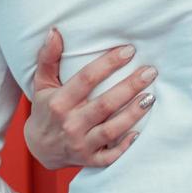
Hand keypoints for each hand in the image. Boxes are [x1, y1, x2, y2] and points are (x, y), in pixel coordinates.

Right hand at [24, 28, 156, 169]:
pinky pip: (110, 157)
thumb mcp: (42, 83)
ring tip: (151, 97)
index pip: (86, 79)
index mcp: (59, 102)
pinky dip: (125, 147)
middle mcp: (70, 124)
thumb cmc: (46, 109)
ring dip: (133, 114)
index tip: (129, 50)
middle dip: (129, 87)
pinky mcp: (90, 160)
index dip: (108, 63)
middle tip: (150, 72)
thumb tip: (54, 32)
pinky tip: (140, 132)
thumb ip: (48, 58)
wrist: (40, 148)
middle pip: (104, 104)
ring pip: (111, 130)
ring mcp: (81, 144)